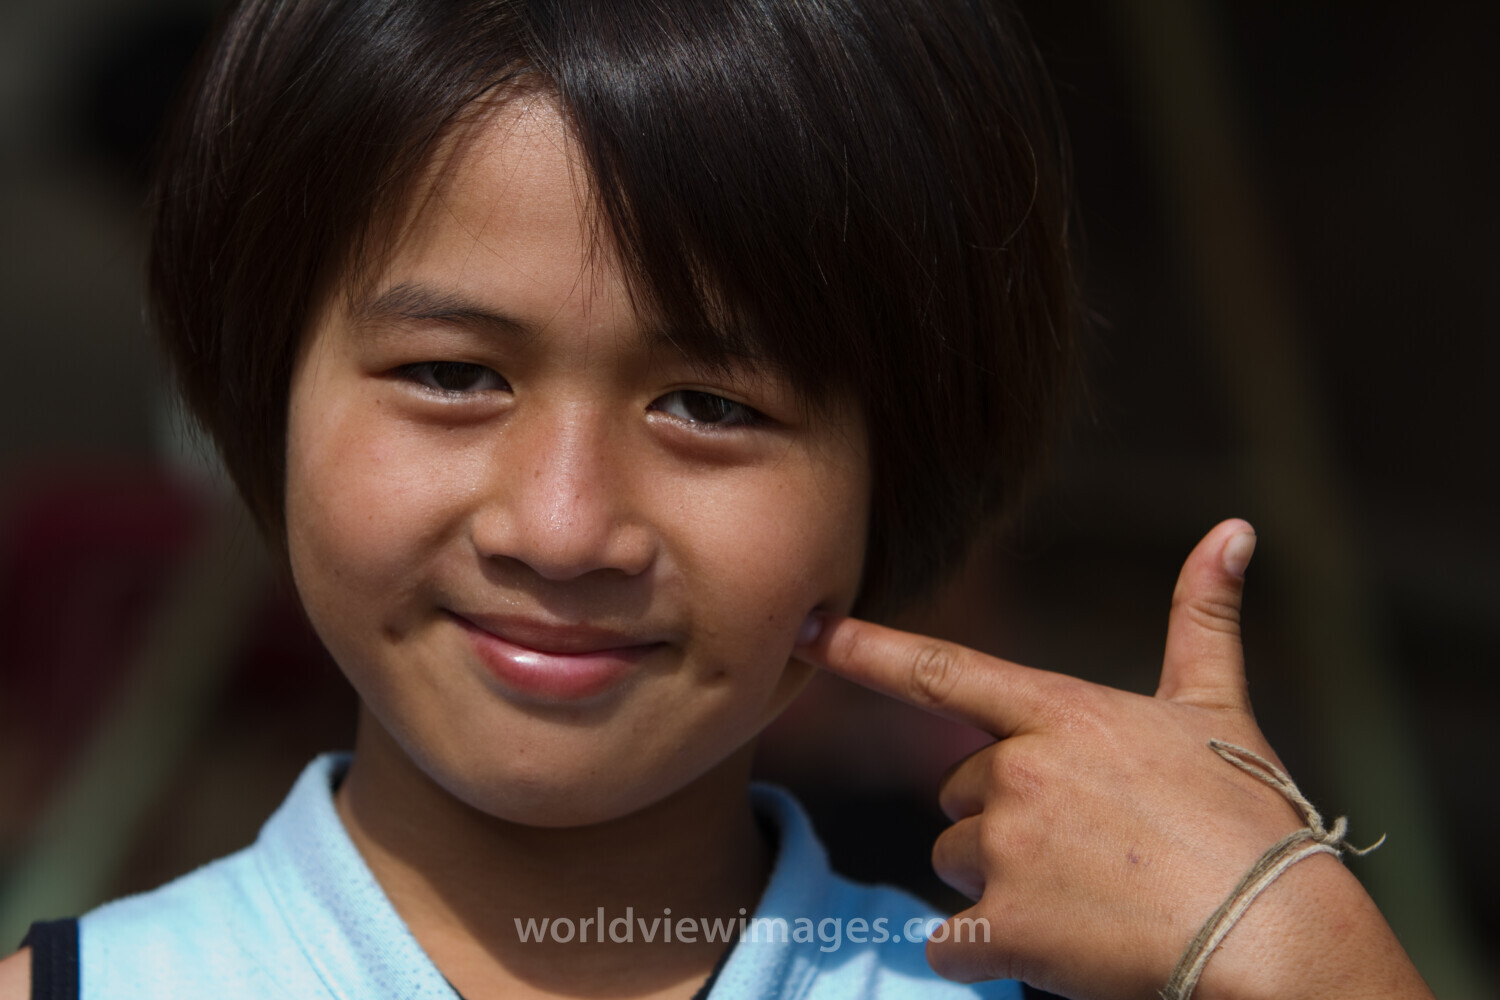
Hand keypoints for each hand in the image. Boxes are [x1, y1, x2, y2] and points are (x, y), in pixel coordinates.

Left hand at [794, 519, 1431, 999]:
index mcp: (1061, 713)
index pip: (941, 670)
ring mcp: (1009, 847)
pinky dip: (985, 952)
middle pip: (957, 792)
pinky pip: (950, 942)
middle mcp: (1021, 770)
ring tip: (1086, 894)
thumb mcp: (1220, 710)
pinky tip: (1055, 947)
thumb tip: (1235, 529)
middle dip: (1001, 819)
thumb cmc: (1250, 823)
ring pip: (955, 862)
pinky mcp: (1006, 927)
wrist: (1278, 937)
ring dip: (999, 885)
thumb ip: (1204, 618)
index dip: (864, 648)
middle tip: (1086, 844)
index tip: (807, 629)